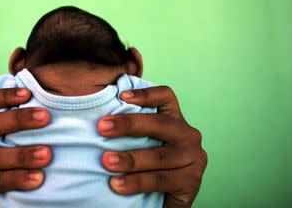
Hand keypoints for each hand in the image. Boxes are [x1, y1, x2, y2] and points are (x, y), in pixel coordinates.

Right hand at [0, 88, 51, 207]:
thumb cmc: (4, 162)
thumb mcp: (5, 140)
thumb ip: (18, 126)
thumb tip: (50, 110)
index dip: (6, 95)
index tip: (28, 93)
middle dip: (19, 119)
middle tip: (45, 117)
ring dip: (22, 155)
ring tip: (46, 155)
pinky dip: (17, 179)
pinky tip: (37, 179)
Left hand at [98, 86, 206, 207]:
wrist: (163, 200)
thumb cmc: (145, 166)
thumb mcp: (141, 143)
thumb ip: (130, 131)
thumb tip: (98, 121)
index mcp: (174, 120)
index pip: (166, 97)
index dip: (146, 94)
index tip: (121, 96)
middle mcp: (188, 135)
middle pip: (160, 123)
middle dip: (129, 124)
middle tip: (102, 128)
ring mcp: (194, 158)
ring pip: (159, 155)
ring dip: (130, 159)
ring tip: (106, 162)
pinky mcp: (192, 181)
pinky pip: (161, 180)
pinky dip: (138, 182)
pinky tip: (118, 184)